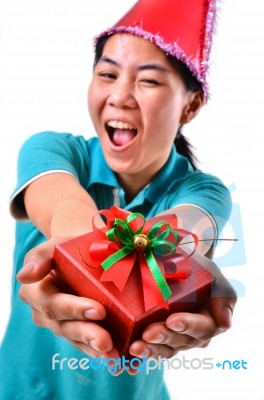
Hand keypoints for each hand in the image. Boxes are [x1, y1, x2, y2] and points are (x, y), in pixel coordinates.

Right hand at [17, 237, 119, 360]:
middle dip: (87, 335)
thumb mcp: (55, 245)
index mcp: (37, 292)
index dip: (74, 309)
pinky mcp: (78, 331)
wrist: (84, 255)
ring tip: (114, 356)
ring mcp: (62, 324)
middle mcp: (46, 313)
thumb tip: (24, 276)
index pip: (53, 304)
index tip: (98, 311)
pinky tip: (120, 358)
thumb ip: (40, 257)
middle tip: (107, 342)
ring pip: (77, 340)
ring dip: (95, 350)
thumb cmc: (69, 247)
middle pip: (65, 327)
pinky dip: (103, 352)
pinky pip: (88, 344)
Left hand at [129, 254, 236, 360]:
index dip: (187, 325)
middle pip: (180, 341)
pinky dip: (137, 359)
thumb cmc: (197, 269)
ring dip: (150, 350)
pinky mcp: (155, 339)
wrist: (176, 265)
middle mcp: (192, 335)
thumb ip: (223, 294)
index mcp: (209, 322)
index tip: (172, 320)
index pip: (202, 328)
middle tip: (148, 333)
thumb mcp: (212, 274)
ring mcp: (173, 339)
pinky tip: (127, 362)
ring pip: (164, 350)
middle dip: (164, 337)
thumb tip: (225, 322)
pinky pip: (149, 351)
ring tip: (135, 347)